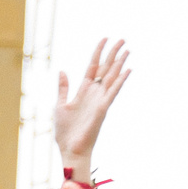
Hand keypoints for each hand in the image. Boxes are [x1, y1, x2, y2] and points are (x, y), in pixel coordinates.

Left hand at [52, 38, 130, 161]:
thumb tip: (62, 71)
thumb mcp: (60, 105)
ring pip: (112, 77)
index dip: (98, 52)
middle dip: (113, 53)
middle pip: (106, 68)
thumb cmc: (65, 132)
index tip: (104, 39)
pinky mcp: (103, 108)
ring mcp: (100, 100)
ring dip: (119, 63)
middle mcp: (94, 93)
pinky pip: (113, 91)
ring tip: (127, 49)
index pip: (93, 66)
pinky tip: (128, 70)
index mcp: (83, 91)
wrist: (71, 149)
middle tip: (122, 40)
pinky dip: (121, 80)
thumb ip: (63, 88)